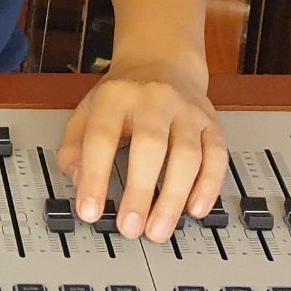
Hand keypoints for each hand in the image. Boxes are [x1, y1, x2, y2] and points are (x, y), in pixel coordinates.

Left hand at [57, 56, 227, 241]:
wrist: (163, 61)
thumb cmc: (123, 95)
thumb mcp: (86, 112)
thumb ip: (74, 148)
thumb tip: (78, 181)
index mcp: (115, 97)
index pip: (102, 138)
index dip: (95, 177)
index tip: (90, 211)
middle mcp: (154, 99)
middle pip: (150, 145)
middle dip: (140, 191)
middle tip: (130, 228)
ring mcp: (186, 110)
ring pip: (187, 154)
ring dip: (174, 197)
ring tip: (159, 229)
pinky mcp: (211, 123)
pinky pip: (216, 155)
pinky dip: (208, 186)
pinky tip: (195, 209)